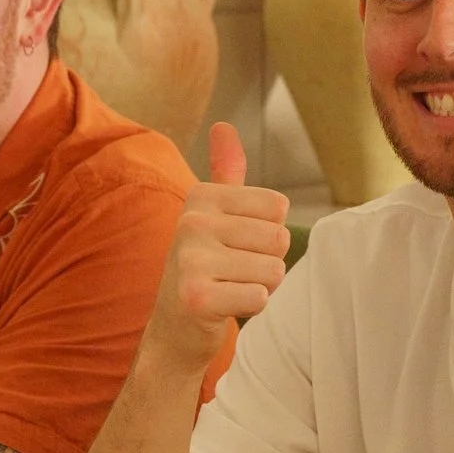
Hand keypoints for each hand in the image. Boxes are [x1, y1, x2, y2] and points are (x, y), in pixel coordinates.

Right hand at [151, 123, 289, 366]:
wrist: (174, 327)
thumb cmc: (204, 266)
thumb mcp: (212, 214)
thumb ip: (225, 172)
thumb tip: (223, 125)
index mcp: (201, 196)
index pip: (278, 206)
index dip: (267, 232)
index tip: (236, 245)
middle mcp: (192, 222)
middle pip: (279, 239)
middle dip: (267, 262)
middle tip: (234, 272)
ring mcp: (191, 259)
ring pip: (273, 270)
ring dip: (260, 286)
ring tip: (229, 287)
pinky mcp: (196, 297)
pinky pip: (259, 297)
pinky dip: (250, 307)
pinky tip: (224, 306)